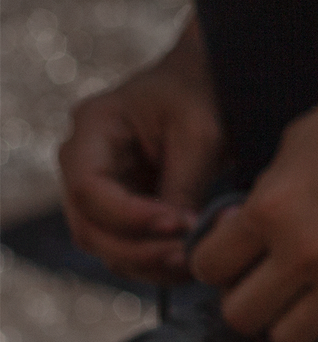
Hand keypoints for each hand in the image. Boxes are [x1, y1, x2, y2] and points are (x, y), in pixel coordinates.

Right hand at [59, 20, 224, 285]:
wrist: (209, 79)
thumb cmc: (203, 92)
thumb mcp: (200, 133)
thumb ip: (184, 184)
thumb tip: (180, 238)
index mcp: (93, 128)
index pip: (88, 187)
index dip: (128, 216)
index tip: (176, 224)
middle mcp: (83, 161)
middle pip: (89, 225)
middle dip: (137, 249)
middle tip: (187, 256)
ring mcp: (99, 187)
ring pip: (104, 243)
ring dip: (146, 261)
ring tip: (194, 262)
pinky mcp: (121, 205)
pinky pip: (126, 243)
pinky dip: (154, 259)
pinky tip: (190, 260)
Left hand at [189, 54, 317, 341]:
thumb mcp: (298, 140)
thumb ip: (269, 191)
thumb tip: (251, 223)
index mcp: (271, 208)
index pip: (208, 267)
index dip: (215, 261)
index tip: (232, 255)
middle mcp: (304, 251)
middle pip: (242, 316)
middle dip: (246, 298)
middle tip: (264, 278)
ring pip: (290, 339)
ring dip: (290, 319)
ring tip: (304, 295)